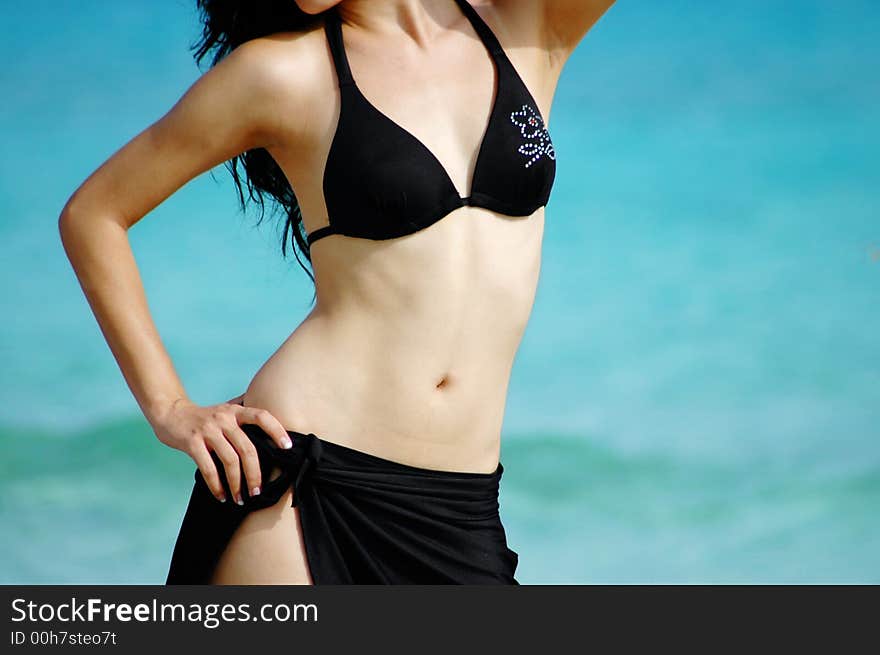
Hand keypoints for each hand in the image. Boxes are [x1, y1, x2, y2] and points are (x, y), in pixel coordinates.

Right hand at [151, 397, 292, 503]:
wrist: (171, 412)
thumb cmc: (204, 417)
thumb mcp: (226, 411)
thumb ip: (244, 418)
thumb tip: (271, 434)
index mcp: (235, 410)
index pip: (262, 416)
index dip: (276, 430)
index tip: (287, 447)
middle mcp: (224, 418)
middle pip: (247, 448)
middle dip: (255, 473)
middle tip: (258, 491)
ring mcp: (207, 430)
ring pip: (229, 460)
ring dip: (237, 483)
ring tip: (240, 498)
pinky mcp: (192, 442)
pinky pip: (208, 468)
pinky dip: (216, 485)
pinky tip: (222, 496)